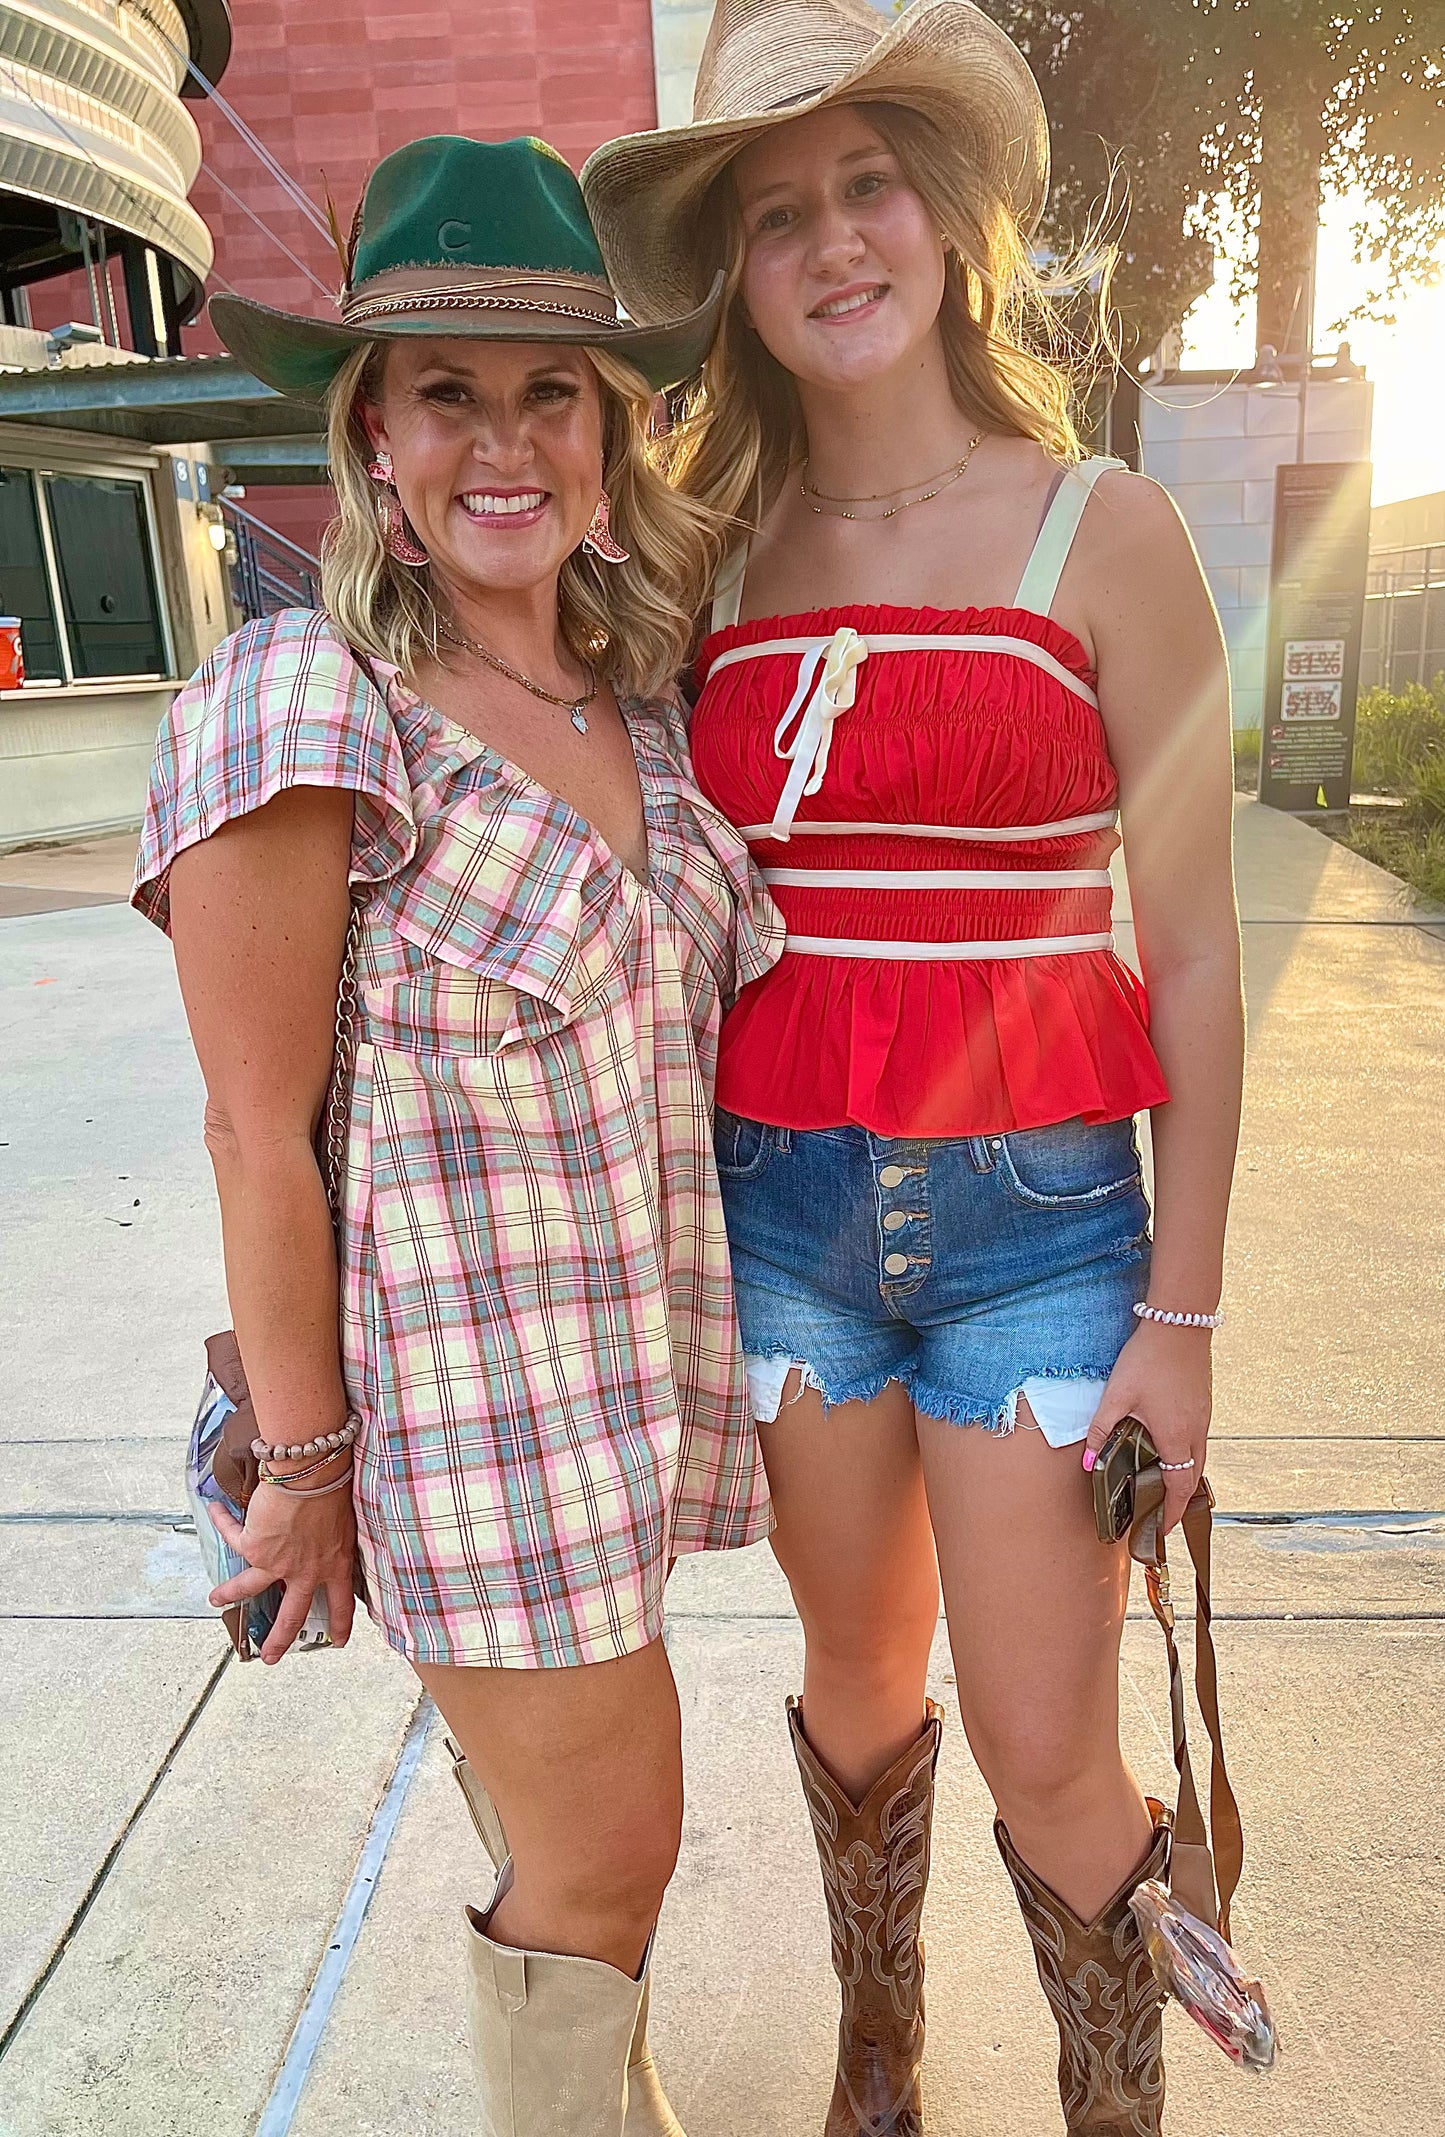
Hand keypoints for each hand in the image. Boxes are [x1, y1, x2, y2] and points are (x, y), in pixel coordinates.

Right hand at [208, 1474, 356, 1662]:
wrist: (312, 1473)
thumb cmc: (335, 1487)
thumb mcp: (348, 1521)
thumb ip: (338, 1537)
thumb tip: (332, 1536)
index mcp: (334, 1564)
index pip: (341, 1604)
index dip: (339, 1625)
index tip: (338, 1641)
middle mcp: (305, 1570)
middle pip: (292, 1615)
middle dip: (279, 1640)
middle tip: (270, 1657)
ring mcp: (276, 1562)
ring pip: (248, 1588)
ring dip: (229, 1594)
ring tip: (216, 1599)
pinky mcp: (254, 1545)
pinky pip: (232, 1535)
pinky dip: (222, 1521)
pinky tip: (216, 1510)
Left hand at [1082, 1320, 1212, 1532]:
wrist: (1180, 1324)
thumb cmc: (1148, 1358)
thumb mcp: (1117, 1395)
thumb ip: (1102, 1430)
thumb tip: (1088, 1462)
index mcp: (1176, 1436)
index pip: (1178, 1487)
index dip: (1171, 1512)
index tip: (1162, 1530)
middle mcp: (1196, 1431)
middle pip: (1192, 1477)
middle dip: (1178, 1500)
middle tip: (1161, 1515)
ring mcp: (1204, 1417)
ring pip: (1198, 1458)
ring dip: (1184, 1476)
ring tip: (1163, 1486)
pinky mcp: (1204, 1403)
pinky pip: (1199, 1440)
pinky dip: (1187, 1455)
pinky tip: (1169, 1449)